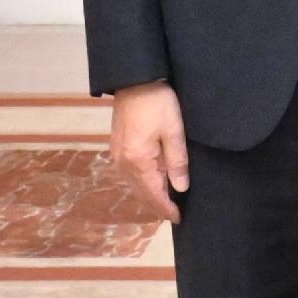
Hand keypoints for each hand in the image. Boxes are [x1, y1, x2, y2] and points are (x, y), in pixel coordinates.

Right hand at [108, 82, 190, 221]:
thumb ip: (177, 162)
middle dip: (158, 205)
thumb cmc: (158, 102)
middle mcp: (123, 162)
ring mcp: (117, 154)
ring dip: (150, 194)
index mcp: (139, 161)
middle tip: (175, 213)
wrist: (135, 79)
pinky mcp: (117, 145)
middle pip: (142, 193)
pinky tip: (153, 180)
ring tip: (167, 200)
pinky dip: (142, 181)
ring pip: (134, 184)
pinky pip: (130, 173)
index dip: (167, 209)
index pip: (154, 195)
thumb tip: (180, 189)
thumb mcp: (174, 131)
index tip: (179, 219)